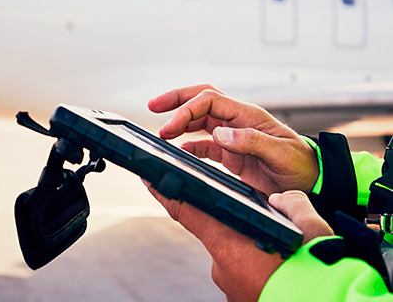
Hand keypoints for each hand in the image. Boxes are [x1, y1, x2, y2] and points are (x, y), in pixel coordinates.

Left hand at [145, 184, 333, 300]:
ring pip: (231, 252)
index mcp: (231, 243)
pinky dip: (251, 264)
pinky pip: (239, 271)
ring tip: (277, 252)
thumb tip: (281, 200)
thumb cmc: (319, 273)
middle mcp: (222, 266)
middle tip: (261, 227)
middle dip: (231, 223)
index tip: (150, 178)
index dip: (165, 193)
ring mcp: (230, 286)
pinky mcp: (239, 297)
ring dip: (246, 247)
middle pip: (215, 231)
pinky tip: (274, 267)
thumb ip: (290, 204)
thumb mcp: (309, 226)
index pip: (187, 210)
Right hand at [148, 84, 318, 194]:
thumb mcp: (281, 154)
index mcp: (248, 115)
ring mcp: (233, 136)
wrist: (312, 182)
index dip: (186, 110)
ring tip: (162, 133)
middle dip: (176, 100)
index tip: (169, 127)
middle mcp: (237, 121)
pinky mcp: (231, 152)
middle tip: (153, 106)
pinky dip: (190, 145)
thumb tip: (220, 133)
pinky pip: (205, 143)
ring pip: (200, 120)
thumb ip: (252, 141)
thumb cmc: (302, 166)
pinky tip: (180, 151)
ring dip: (180, 122)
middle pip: (201, 100)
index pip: (210, 101)